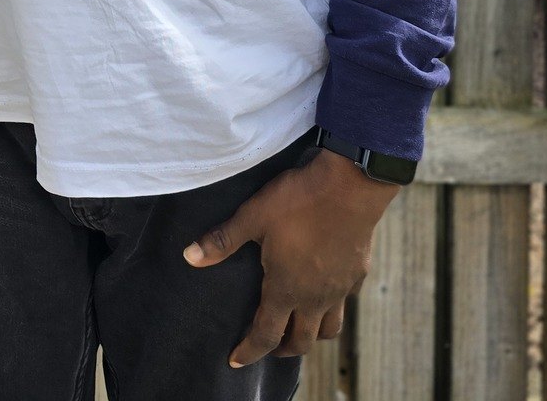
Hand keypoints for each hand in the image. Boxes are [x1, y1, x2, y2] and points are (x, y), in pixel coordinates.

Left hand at [184, 146, 400, 367]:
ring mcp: (339, 289)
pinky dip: (331, 308)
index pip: (266, 334)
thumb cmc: (299, 201)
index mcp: (286, 289)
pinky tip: (324, 295)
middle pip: (301, 341)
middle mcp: (315, 298)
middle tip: (267, 346)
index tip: (236, 360)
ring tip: (298, 329)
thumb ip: (222, 240)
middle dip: (281, 349)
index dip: (249, 351)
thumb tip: (189, 257)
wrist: (351, 186)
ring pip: (328, 329)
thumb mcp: (253, 216)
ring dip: (311, 335)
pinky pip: (344, 303)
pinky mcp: (357, 274)